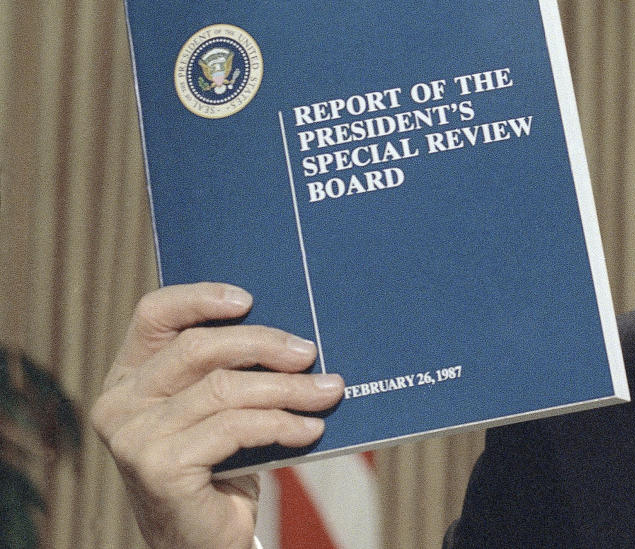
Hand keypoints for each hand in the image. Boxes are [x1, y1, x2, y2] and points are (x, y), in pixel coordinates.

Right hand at [91, 283, 344, 548]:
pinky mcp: (159, 467)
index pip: (154, 315)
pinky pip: (235, 427)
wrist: (203, 540)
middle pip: (198, 348)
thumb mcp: (218, 408)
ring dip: (287, 388)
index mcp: (129, 377)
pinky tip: (310, 429)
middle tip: (310, 352)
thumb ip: (231, 370)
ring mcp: (134, 437)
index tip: (250, 299)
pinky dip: (282, 424)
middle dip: (264, 344)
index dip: (200, 297)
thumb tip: (295, 335)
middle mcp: (119, 403)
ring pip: (224, 389)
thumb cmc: (219, 465)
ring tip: (327, 392)